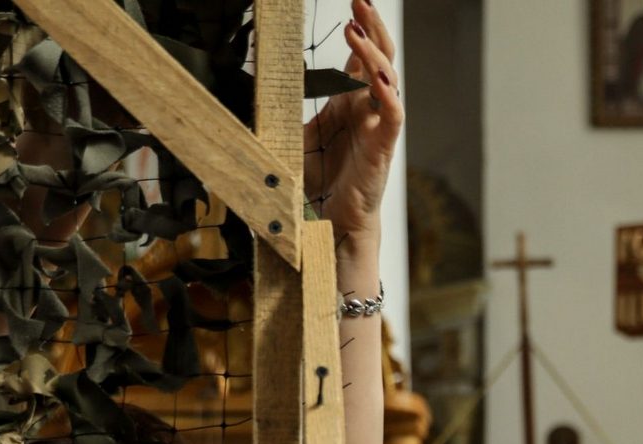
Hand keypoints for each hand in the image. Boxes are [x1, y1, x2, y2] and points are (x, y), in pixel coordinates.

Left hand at [304, 0, 402, 246]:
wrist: (332, 222)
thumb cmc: (318, 182)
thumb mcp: (291, 136)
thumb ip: (281, 112)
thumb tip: (249, 91)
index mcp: (348, 102)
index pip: (360, 55)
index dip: (359, 28)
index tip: (352, 2)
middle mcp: (367, 108)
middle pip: (379, 56)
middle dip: (371, 25)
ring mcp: (378, 125)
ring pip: (387, 78)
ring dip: (373, 50)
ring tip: (355, 26)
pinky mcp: (383, 146)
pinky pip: (393, 113)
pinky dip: (388, 93)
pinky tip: (374, 73)